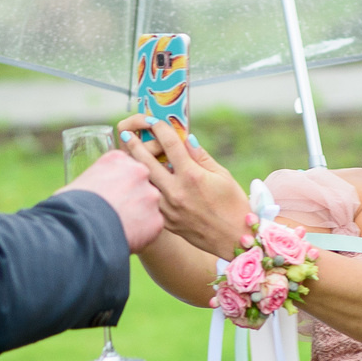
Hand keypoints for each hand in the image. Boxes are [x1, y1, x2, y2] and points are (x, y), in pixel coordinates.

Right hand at [62, 147, 162, 252]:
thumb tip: (88, 191)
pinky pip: (152, 226)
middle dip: (132, 197)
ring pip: (148, 205)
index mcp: (118, 159)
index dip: (118, 183)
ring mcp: (150, 195)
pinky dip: (142, 233)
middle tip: (117, 212)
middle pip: (141, 184)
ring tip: (118, 227)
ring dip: (138, 215)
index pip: (125, 167)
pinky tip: (125, 237)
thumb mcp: (79, 183)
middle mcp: (139, 171)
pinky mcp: (157, 219)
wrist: (82, 230)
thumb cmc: (72, 207)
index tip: (110, 194)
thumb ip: (95, 181)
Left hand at [117, 116, 252, 254]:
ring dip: (135, 166)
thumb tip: (185, 138)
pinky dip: (143, 188)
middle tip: (127, 133)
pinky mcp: (166, 222)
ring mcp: (169, 209)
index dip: (160, 129)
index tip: (153, 121)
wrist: (235, 240)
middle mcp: (177, 192)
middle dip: (135, 144)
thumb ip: (201, 156)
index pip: (171, 145)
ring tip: (126, 154)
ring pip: (144, 182)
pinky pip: (149, 201)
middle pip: (147, 161)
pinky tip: (139, 180)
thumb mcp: (222, 176)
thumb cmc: (233, 205)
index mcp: (192, 176)